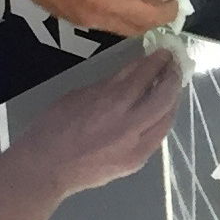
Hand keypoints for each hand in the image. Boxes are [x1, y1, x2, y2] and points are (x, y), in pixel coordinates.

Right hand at [11, 0, 181, 36]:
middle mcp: (114, 3)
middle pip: (151, 20)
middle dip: (167, 14)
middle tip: (172, 7)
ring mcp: (97, 18)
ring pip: (132, 31)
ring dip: (146, 23)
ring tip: (152, 13)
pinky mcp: (82, 24)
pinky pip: (111, 28)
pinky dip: (123, 22)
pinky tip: (124, 11)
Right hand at [17, 51, 182, 192]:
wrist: (46, 168)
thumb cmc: (54, 126)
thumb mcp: (79, 94)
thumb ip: (110, 83)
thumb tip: (132, 71)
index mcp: (112, 101)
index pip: (144, 74)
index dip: (157, 60)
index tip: (164, 51)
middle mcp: (131, 122)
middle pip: (165, 95)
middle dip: (173, 76)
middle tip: (174, 65)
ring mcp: (137, 145)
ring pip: (167, 117)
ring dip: (172, 99)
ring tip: (171, 87)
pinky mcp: (137, 161)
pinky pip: (157, 136)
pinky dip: (162, 120)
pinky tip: (160, 113)